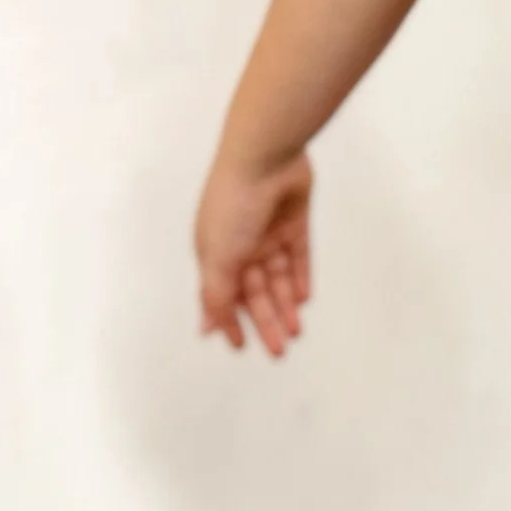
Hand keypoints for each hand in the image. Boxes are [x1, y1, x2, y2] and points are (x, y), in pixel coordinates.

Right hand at [195, 149, 313, 355]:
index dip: (232, 322)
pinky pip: (299, 256)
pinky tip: (303, 300)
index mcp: (215, 253)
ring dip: (286, 306)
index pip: (222, 296)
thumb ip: (216, 295)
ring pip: (279, 279)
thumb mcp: (217, 257)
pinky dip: (300, 277)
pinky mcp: (294, 221)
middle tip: (280, 351)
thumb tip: (207, 328)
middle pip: (255, 292)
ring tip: (295, 333)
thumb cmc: (232, 206)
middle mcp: (241, 245)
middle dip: (265, 322)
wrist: (265, 159)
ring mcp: (268, 233)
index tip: (242, 347)